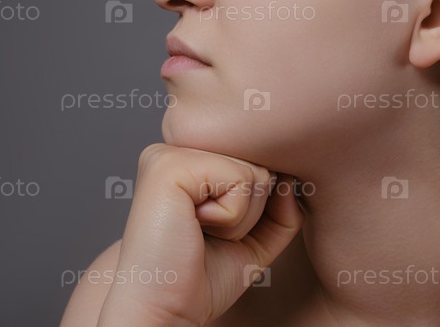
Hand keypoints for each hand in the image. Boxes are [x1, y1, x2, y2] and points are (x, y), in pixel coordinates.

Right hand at [97, 143, 303, 325]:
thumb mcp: (253, 237)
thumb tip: (289, 177)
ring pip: (254, 173)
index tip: (211, 232)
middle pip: (257, 165)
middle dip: (248, 213)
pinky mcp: (170, 166)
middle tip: (205, 234)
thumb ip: (278, 206)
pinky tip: (194, 226)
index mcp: (187, 157)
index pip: (254, 164)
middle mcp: (173, 146)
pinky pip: (240, 180)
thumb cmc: (199, 278)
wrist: (163, 308)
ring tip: (199, 231)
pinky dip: (230, 217)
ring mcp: (169, 154)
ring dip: (239, 218)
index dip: (251, 210)